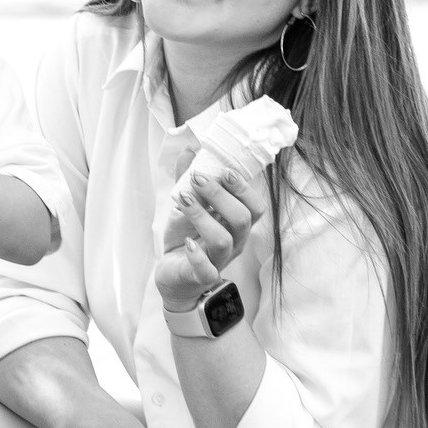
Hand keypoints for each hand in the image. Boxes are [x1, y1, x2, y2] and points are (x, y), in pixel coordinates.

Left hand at [156, 157, 262, 312]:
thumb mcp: (187, 206)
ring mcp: (219, 261)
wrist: (173, 276)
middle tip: (198, 178)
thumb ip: (188, 179)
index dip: (243, 188)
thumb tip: (190, 150)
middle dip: (220, 195)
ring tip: (183, 199)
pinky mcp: (200, 277)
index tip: (224, 170)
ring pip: (223, 240)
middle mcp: (234, 243)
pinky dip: (197, 255)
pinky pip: (206, 270)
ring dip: (203, 215)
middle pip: (242, 219)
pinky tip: (186, 241)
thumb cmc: (186, 238)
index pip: (255, 207)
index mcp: (236, 225)